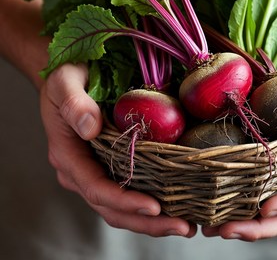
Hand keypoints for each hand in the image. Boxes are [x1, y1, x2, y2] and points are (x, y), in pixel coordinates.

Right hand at [40, 62, 196, 237]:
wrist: (71, 75)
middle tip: (182, 227)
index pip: (96, 188)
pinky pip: (130, 187)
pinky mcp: (111, 163)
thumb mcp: (65, 83)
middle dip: (146, 222)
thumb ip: (75, 104)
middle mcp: (82, 169)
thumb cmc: (67, 77)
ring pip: (122, 205)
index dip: (124, 201)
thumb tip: (91, 128)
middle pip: (112, 207)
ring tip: (185, 224)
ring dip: (152, 219)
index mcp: (68, 155)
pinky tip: (176, 202)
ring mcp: (96, 168)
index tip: (153, 207)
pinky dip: (151, 200)